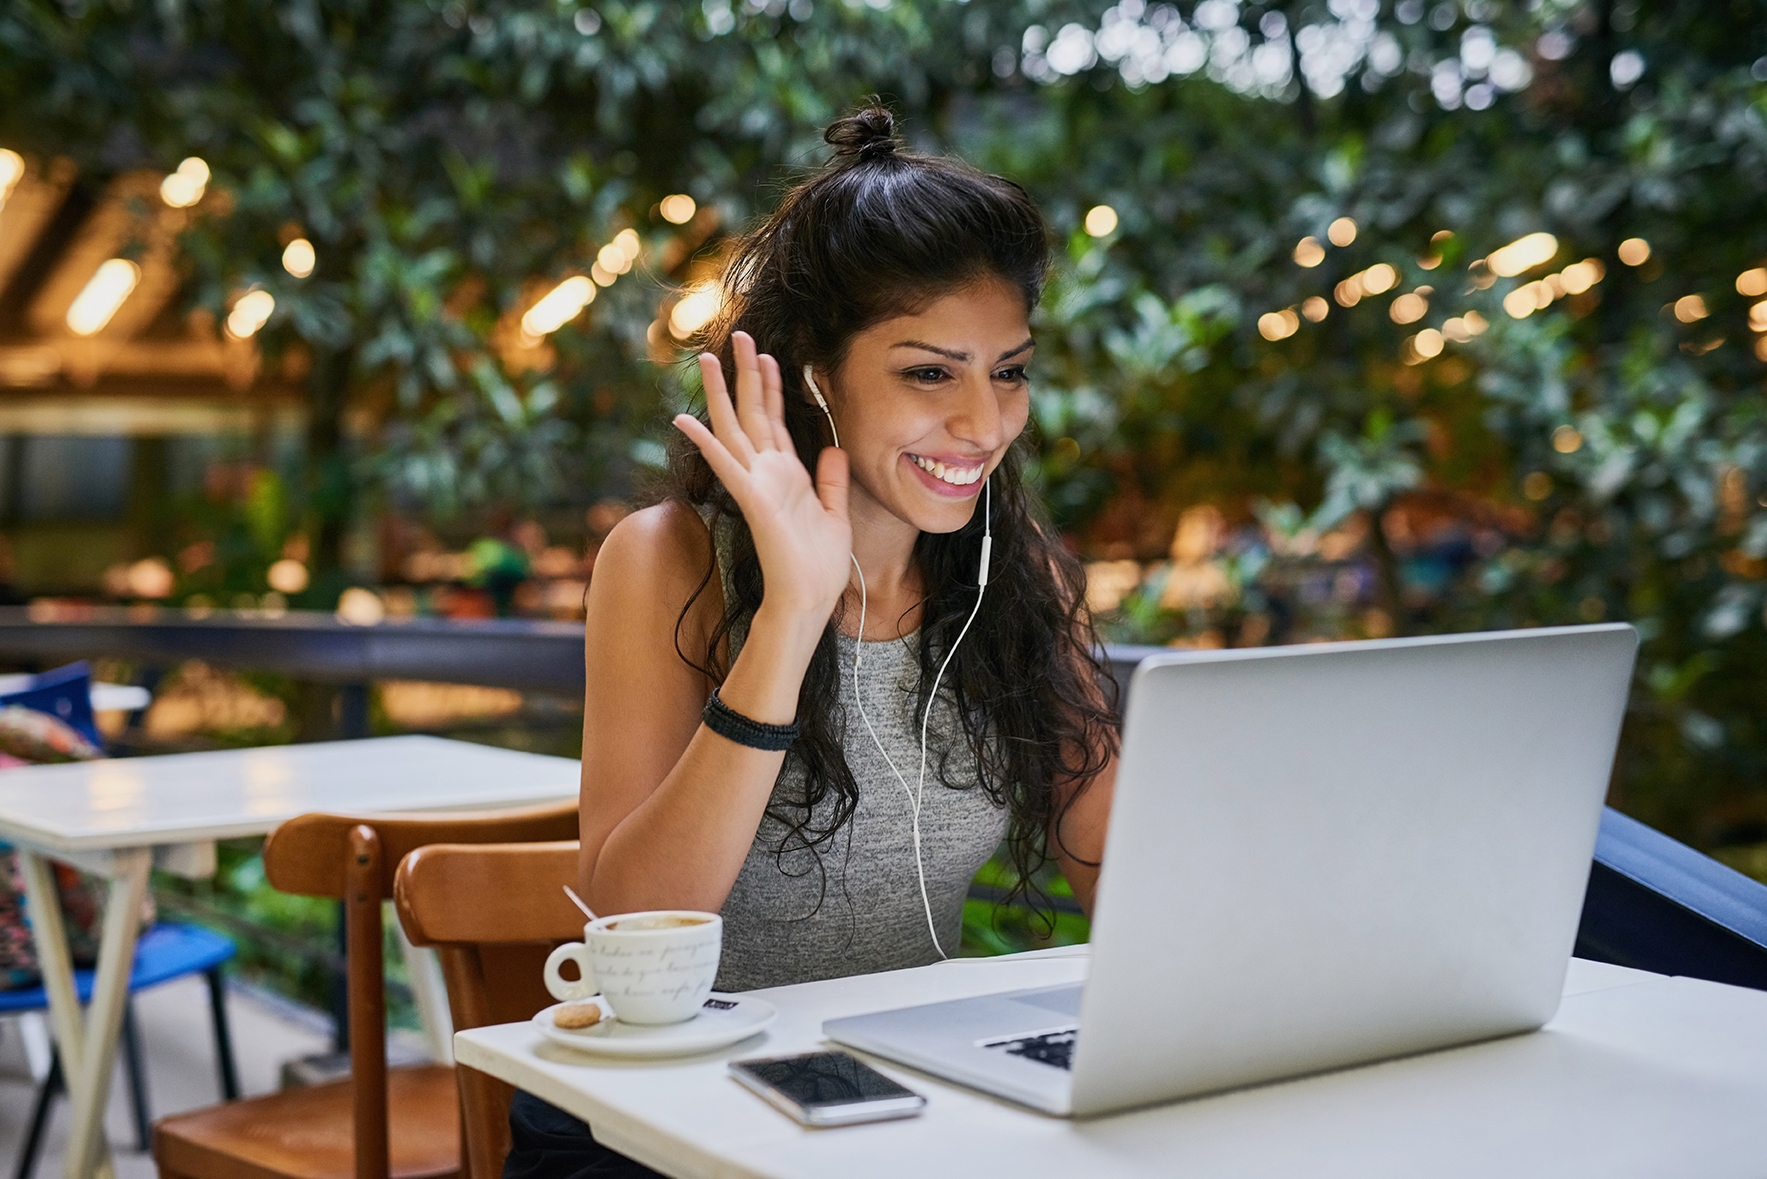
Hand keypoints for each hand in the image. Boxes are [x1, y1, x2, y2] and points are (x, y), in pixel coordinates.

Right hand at [673, 332, 851, 626]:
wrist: (810, 599)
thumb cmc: (819, 566)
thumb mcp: (835, 514)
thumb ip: (831, 481)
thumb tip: (833, 448)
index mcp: (787, 475)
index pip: (775, 420)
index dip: (771, 386)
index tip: (767, 355)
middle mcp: (767, 474)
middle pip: (752, 413)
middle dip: (745, 373)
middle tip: (738, 335)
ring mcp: (757, 484)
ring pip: (735, 428)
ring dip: (721, 393)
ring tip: (707, 359)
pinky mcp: (753, 500)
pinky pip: (727, 465)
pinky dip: (707, 442)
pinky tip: (685, 420)